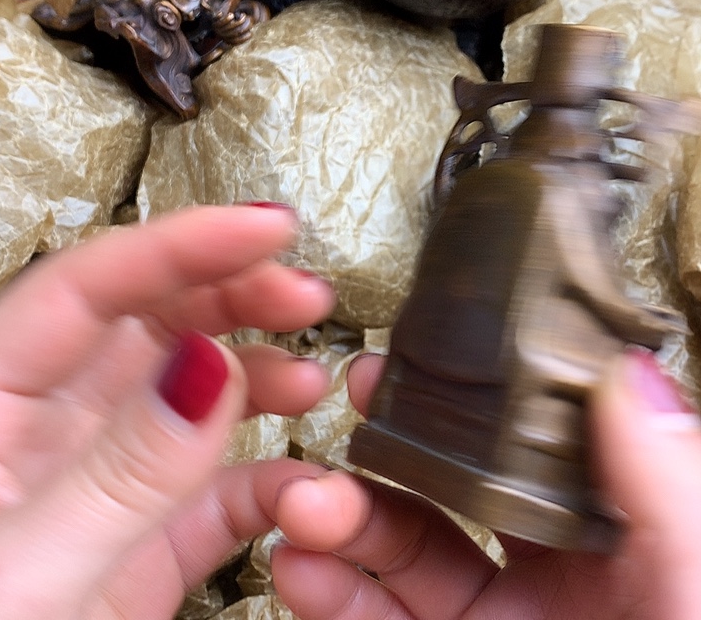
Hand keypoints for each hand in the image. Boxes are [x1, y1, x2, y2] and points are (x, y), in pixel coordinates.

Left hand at [0, 204, 335, 619]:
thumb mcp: (23, 581)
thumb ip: (118, 474)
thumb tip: (204, 371)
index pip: (90, 287)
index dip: (185, 245)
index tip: (266, 227)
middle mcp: (48, 427)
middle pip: (152, 319)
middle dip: (236, 294)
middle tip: (306, 296)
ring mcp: (106, 476)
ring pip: (195, 390)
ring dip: (263, 376)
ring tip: (313, 385)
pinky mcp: (146, 532)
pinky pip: (218, 483)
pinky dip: (270, 479)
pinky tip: (305, 488)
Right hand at [273, 352, 700, 618]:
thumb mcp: (696, 584)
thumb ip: (663, 480)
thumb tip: (626, 369)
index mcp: (612, 539)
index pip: (522, 447)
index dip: (461, 401)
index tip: (407, 365)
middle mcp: (549, 578)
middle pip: (445, 495)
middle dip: (384, 461)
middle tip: (342, 420)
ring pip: (399, 558)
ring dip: (341, 525)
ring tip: (301, 506)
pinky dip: (330, 595)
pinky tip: (299, 569)